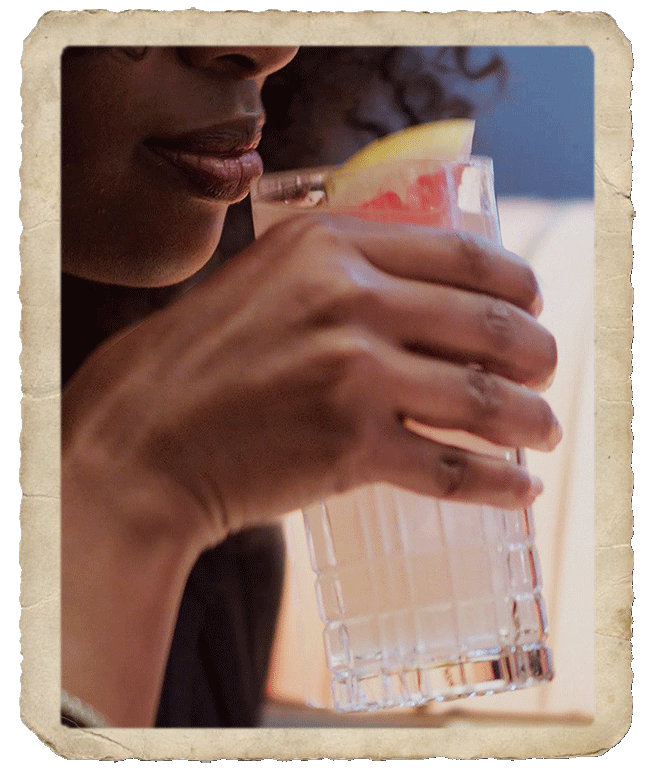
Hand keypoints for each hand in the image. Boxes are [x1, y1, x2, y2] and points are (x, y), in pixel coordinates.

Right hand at [63, 213, 558, 549]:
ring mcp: (353, 374)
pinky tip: (519, 491)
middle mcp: (349, 299)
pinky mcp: (349, 447)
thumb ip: (337, 275)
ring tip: (545, 432)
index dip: (517, 283)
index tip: (534, 304)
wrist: (140, 441)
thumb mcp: (265, 285)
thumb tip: (421, 298)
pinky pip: (448, 466)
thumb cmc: (196, 364)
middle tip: (547, 371)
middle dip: (537, 352)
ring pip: (480, 398)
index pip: (464, 254)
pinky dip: (495, 483)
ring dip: (530, 419)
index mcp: (329, 246)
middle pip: (487, 323)